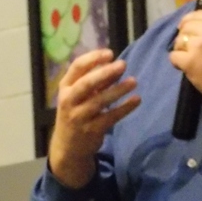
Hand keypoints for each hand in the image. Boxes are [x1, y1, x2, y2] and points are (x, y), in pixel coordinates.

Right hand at [49, 49, 139, 187]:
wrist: (68, 147)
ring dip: (117, 90)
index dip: (93, 58)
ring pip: (99, 101)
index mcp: (65, 87)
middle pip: (86, 84)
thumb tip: (115, 65)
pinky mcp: (92, 130)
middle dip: (104, 73)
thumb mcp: (79, 95)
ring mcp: (79, 117)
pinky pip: (110, 117)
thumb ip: (95, 81)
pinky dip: (124, 108)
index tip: (110, 53)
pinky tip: (136, 100)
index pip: (76, 67)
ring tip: (134, 81)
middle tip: (123, 64)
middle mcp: (69, 101)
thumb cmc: (76, 113)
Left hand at [169, 11, 201, 107]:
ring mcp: (198, 45)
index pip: (197, 14)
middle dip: (184, 36)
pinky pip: (174, 56)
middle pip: (186, 27)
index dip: (188, 20)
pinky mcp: (190, 61)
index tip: (185, 28)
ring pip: (178, 41)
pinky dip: (177, 62)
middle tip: (186, 47)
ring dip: (180, 49)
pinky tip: (184, 67)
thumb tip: (200, 27)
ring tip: (187, 58)